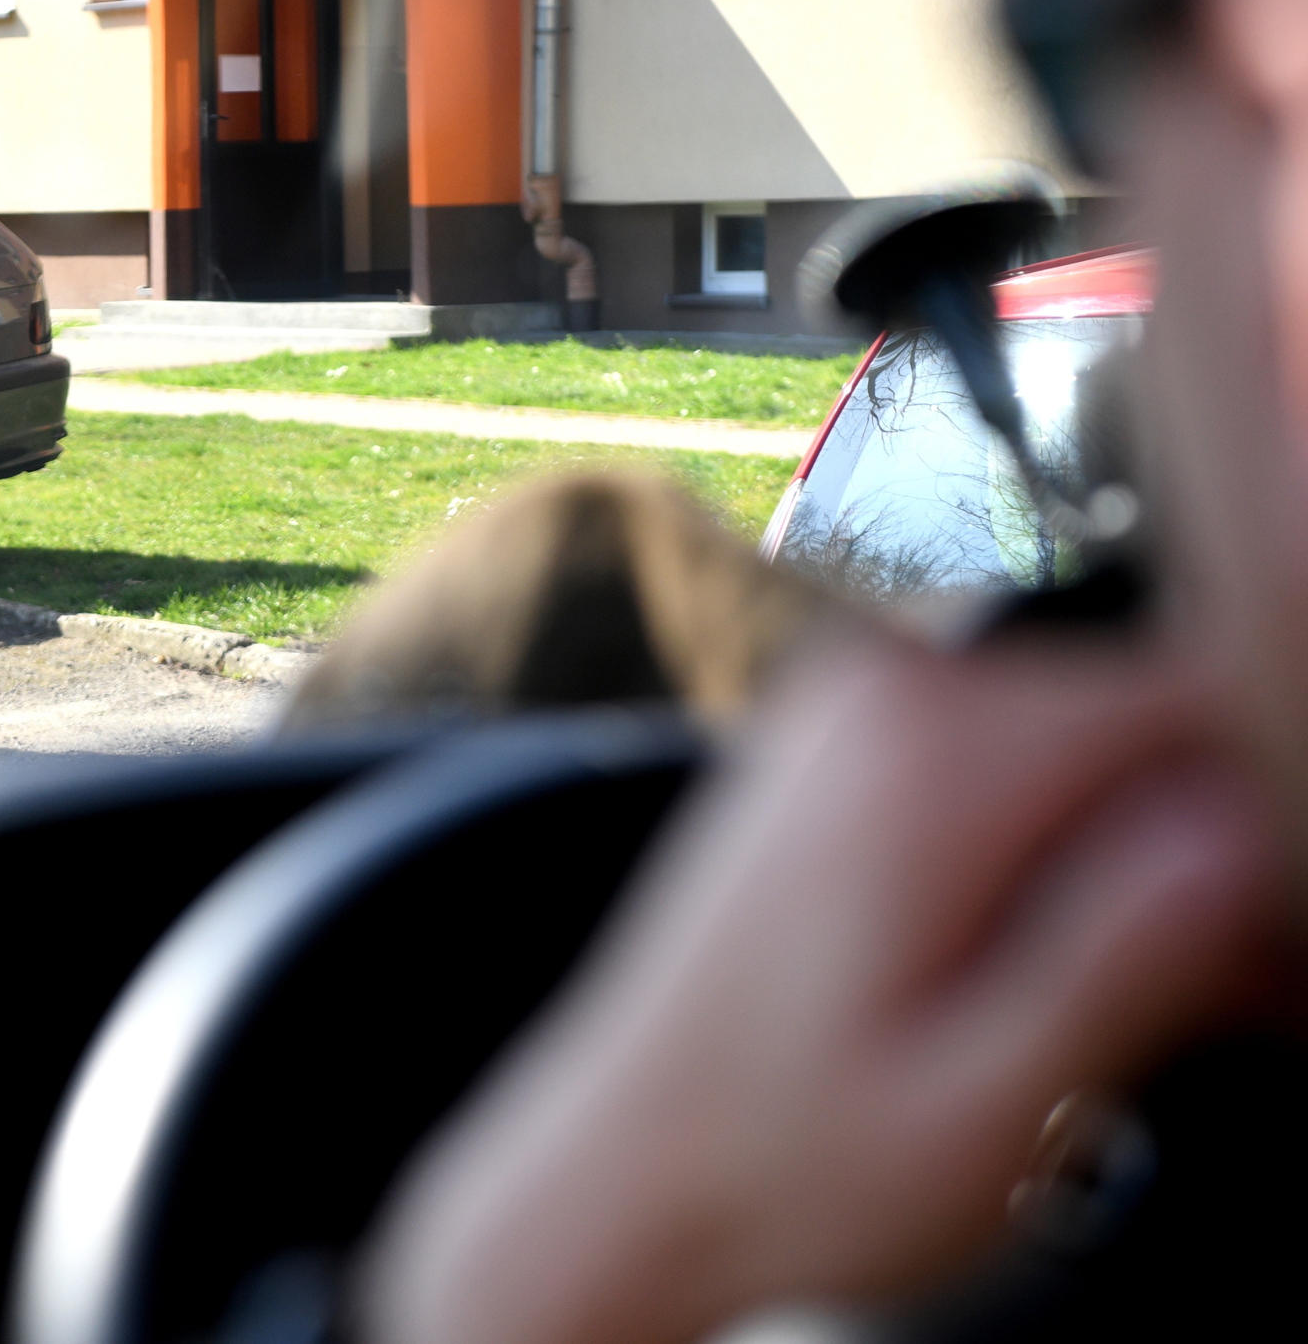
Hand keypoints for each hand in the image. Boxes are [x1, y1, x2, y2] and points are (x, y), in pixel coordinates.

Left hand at [356, 633, 1273, 1343]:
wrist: (620, 1167)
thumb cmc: (781, 1162)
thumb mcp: (984, 1103)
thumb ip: (1122, 954)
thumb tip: (1243, 828)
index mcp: (929, 758)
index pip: (1200, 695)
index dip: (1271, 820)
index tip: (1270, 954)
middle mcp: (886, 696)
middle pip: (1151, 714)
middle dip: (1213, 846)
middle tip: (1227, 1005)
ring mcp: (858, 714)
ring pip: (1095, 744)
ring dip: (1146, 862)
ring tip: (1121, 1012)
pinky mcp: (851, 752)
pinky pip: (1018, 767)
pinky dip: (1068, 857)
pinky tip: (1055, 974)